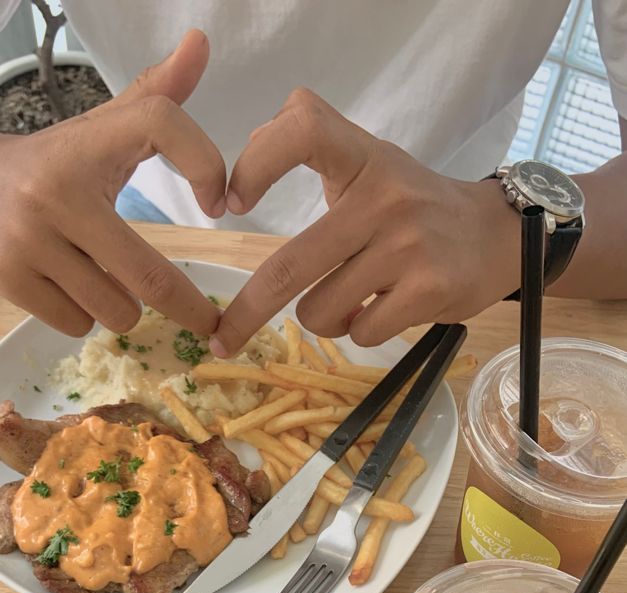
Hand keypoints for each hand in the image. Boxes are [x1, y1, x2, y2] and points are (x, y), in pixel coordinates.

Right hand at [0, 30, 225, 336]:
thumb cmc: (51, 166)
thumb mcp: (99, 129)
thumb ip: (154, 97)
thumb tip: (200, 44)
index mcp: (86, 143)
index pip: (162, 124)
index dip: (204, 164)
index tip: (218, 205)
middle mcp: (56, 190)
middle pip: (150, 276)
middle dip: (188, 308)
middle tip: (207, 325)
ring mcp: (28, 238)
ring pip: (115, 310)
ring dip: (122, 308)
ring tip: (103, 282)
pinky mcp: (8, 277)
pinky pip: (78, 324)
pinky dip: (84, 317)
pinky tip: (69, 290)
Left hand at [212, 89, 520, 354]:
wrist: (495, 235)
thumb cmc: (414, 205)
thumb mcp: (370, 162)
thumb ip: (314, 155)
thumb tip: (238, 183)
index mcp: (363, 156)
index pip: (304, 126)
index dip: (256, 161)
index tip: (230, 204)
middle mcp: (384, 196)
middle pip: (291, 266)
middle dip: (247, 312)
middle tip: (224, 338)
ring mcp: (408, 245)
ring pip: (320, 310)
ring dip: (323, 319)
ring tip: (352, 301)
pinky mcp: (428, 289)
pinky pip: (360, 332)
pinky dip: (360, 331)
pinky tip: (385, 310)